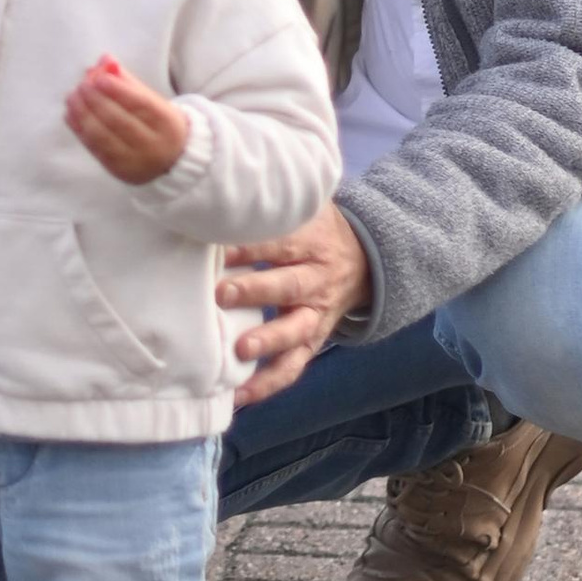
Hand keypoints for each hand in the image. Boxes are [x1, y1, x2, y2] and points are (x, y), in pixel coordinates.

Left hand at [64, 56, 190, 182]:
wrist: (173, 160)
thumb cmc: (158, 122)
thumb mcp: (152, 100)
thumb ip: (128, 81)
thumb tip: (105, 59)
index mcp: (166, 123)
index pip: (141, 105)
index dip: (118, 91)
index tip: (99, 78)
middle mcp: (152, 145)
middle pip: (119, 122)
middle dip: (96, 101)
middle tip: (81, 85)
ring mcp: (134, 161)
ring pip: (103, 137)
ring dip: (83, 114)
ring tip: (72, 96)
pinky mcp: (117, 171)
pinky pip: (94, 149)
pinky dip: (79, 130)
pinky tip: (71, 114)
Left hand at [215, 199, 369, 403]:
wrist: (367, 258)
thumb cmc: (316, 229)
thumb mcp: (306, 207)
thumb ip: (272, 200)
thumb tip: (220, 184)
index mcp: (311, 241)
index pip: (278, 241)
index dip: (248, 244)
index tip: (214, 247)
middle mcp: (316, 278)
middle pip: (288, 285)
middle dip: (255, 291)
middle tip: (221, 294)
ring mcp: (316, 313)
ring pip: (295, 330)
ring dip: (267, 341)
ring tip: (239, 352)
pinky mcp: (313, 340)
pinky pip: (294, 366)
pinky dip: (268, 383)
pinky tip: (239, 396)